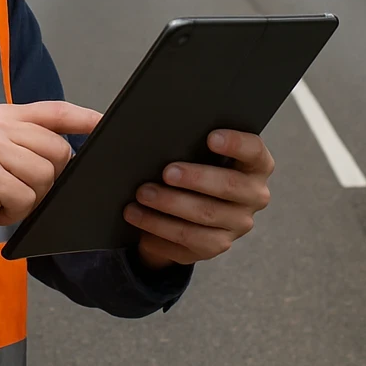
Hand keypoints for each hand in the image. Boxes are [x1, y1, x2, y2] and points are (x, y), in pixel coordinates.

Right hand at [0, 100, 101, 256]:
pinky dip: (14, 213)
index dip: (84, 117)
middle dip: (49, 179)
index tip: (105, 123)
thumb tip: (69, 152)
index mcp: (2, 115)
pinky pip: (26, 199)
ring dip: (29, 199)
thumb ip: (26, 143)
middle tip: (20, 188)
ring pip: (45, 177)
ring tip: (3, 199)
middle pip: (59, 150)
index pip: (54, 111)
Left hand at [123, 129, 273, 268]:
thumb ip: (174, 130)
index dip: (236, 144)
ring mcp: (237, 224)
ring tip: (142, 194)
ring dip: (170, 205)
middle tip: (166, 172)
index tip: (210, 137)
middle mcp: (254, 195)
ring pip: (205, 217)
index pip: (254, 150)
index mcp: (254, 164)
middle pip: (230, 187)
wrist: (186, 204)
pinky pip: (188, 241)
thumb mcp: (189, 145)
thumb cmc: (190, 162)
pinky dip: (159, 229)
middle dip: (196, 178)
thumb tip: (111, 119)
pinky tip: (139, 217)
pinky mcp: (215, 246)